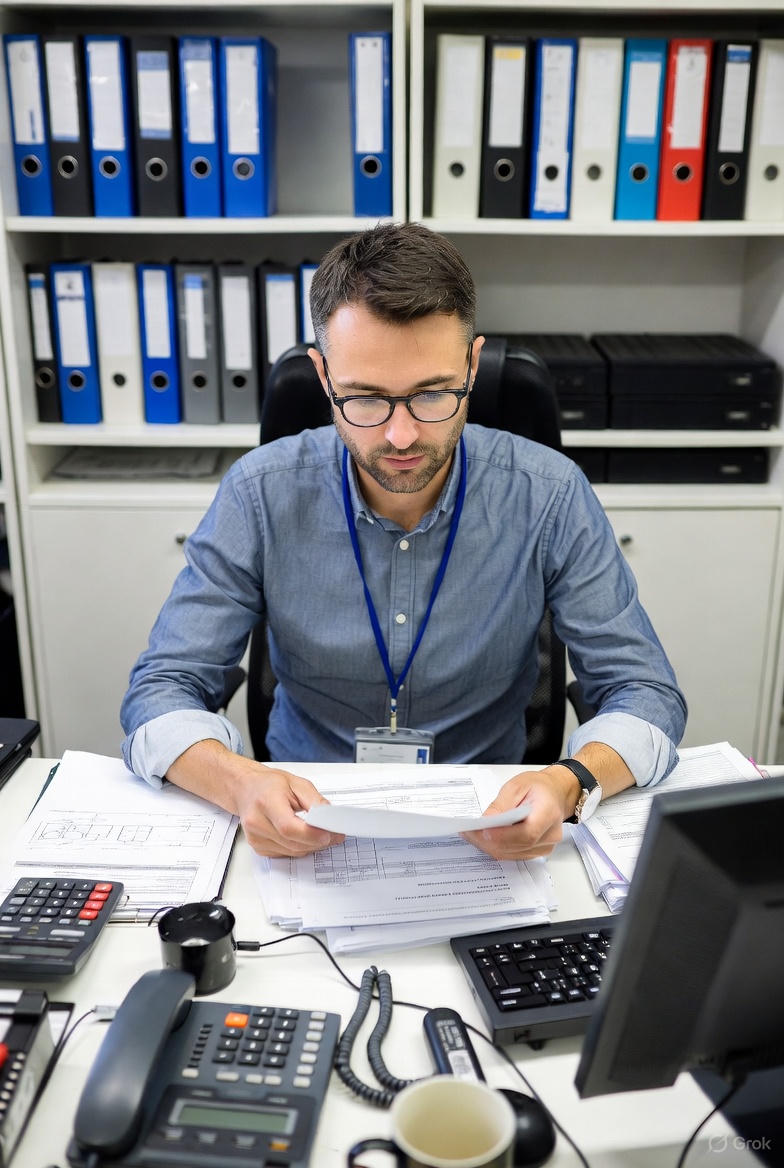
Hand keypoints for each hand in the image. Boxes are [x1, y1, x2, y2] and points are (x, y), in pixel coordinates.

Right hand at [232, 763, 345, 857]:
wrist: (246, 789)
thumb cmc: (269, 784)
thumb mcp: (296, 783)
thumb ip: (314, 800)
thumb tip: (329, 817)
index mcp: (266, 801)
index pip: (288, 827)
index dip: (311, 834)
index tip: (329, 833)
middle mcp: (257, 822)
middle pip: (292, 842)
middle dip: (317, 841)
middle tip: (334, 834)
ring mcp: (255, 837)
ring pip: (292, 851)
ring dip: (310, 846)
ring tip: (321, 833)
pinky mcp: (258, 847)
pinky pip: (286, 853)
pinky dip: (299, 847)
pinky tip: (303, 836)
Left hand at [462, 766, 578, 860]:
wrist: (554, 793)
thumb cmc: (538, 787)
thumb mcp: (517, 785)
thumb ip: (502, 804)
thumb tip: (486, 821)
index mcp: (548, 813)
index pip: (528, 833)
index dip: (504, 835)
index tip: (484, 831)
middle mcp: (550, 834)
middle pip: (518, 846)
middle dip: (489, 841)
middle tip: (468, 832)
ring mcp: (545, 846)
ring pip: (513, 854)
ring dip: (490, 846)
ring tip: (472, 834)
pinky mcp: (537, 851)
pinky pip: (514, 855)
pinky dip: (497, 848)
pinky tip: (483, 839)